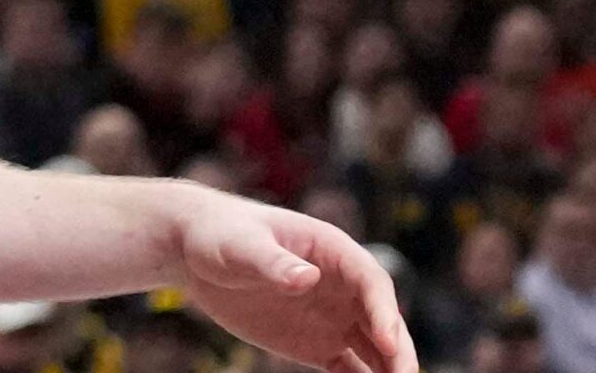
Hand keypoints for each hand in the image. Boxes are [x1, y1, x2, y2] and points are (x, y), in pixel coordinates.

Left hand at [172, 189, 415, 372]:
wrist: (199, 252)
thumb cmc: (223, 235)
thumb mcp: (244, 247)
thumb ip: (275, 264)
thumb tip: (308, 278)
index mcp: (333, 250)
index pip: (371, 281)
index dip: (384, 311)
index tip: (389, 341)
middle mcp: (341, 284)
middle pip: (381, 317)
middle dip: (397, 347)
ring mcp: (331, 315)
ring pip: (371, 345)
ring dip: (387, 367)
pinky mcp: (315, 342)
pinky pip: (346, 366)